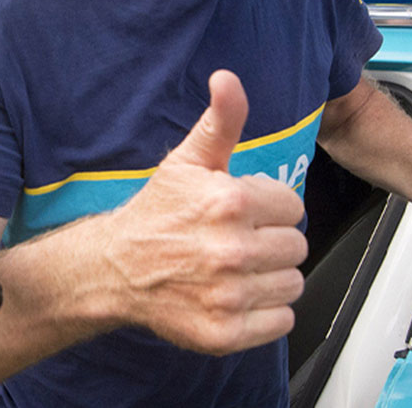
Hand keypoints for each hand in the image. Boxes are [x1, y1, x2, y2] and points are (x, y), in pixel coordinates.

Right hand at [101, 70, 307, 354]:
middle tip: (239, 241)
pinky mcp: (225, 333)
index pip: (293, 206)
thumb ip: (220, 120)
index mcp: (231, 202)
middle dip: (272, 242)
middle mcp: (231, 250)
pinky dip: (266, 313)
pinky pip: (281, 322)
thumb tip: (228, 79)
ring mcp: (228, 295)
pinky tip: (238, 295)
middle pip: (296, 247)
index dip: (270, 208)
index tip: (244, 212)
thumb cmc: (157, 213)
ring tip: (238, 269)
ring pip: (292, 284)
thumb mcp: (189, 160)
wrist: (115, 268)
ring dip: (271, 277)